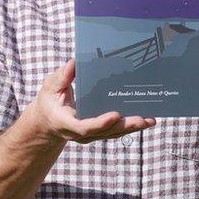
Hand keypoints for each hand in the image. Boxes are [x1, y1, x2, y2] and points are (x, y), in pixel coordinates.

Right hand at [29, 58, 155, 143]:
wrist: (47, 122)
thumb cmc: (49, 102)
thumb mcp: (50, 87)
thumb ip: (61, 77)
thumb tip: (74, 63)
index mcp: (67, 123)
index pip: (84, 127)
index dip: (100, 123)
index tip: (115, 115)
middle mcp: (80, 133)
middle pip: (105, 132)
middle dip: (125, 126)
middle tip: (143, 119)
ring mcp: (91, 135)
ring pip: (114, 133)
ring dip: (133, 127)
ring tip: (151, 120)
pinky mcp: (99, 133)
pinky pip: (116, 131)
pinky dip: (131, 126)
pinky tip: (147, 120)